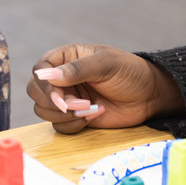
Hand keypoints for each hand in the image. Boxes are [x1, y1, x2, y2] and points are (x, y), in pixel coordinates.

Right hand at [26, 43, 183, 133]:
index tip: (60, 96)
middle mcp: (61, 78)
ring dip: (65, 115)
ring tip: (90, 109)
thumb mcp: (105, 64)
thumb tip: (45, 75)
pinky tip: (94, 116)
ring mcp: (67, 98)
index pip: (39, 69)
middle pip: (35, 92)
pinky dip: (73, 125)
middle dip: (54, 102)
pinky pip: (59, 126)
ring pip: (43, 111)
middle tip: (80, 104)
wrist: (150, 96)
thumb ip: (76, 69)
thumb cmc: (129, 72)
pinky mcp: (74, 117)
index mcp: (65, 58)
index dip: (44, 84)